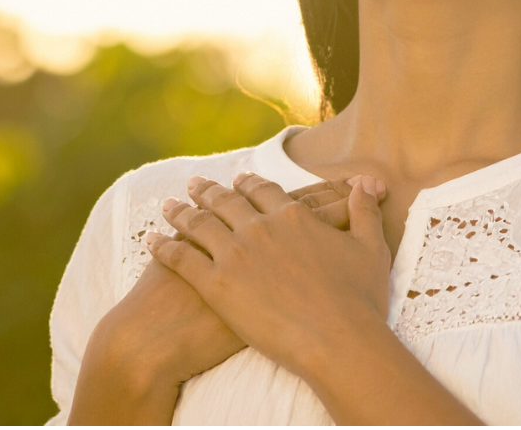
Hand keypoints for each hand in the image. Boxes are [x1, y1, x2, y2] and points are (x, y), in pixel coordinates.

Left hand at [147, 172, 391, 383]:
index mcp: (292, 216)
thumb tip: (368, 183)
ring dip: (181, 212)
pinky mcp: (216, 286)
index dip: (248, 184)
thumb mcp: (370, 247)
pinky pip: (181, 259)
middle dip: (208, 191)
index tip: (237, 180)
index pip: (263, 192)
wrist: (338, 340)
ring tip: (167, 204)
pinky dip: (163, 246)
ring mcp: (235, 255)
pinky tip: (150, 239)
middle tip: (193, 183)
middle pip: (226, 202)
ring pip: (199, 225)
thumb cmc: (359, 299)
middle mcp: (260, 228)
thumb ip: (364, 211)